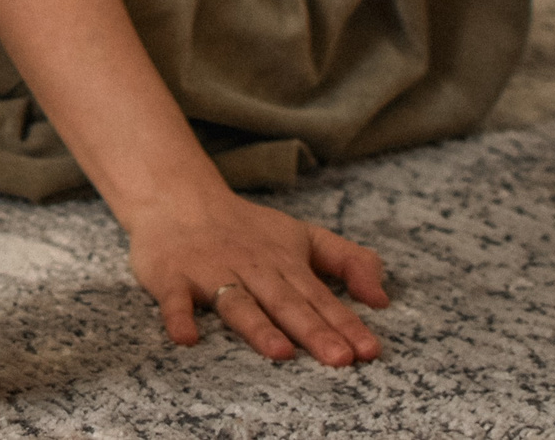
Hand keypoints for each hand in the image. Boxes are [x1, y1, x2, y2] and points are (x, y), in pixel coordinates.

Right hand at [126, 186, 388, 365]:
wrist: (175, 195)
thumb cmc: (246, 228)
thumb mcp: (302, 236)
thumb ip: (348, 261)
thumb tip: (383, 299)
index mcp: (284, 262)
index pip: (319, 297)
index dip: (345, 323)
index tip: (368, 350)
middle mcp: (251, 269)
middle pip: (285, 303)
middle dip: (313, 330)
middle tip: (339, 358)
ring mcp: (210, 272)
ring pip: (238, 302)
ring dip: (257, 326)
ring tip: (280, 352)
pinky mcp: (171, 276)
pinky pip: (174, 299)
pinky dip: (178, 316)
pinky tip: (187, 338)